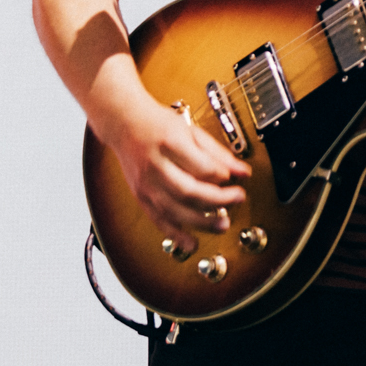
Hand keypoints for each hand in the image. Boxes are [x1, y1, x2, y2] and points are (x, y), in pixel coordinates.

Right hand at [104, 95, 249, 237]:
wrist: (123, 122)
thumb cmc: (157, 123)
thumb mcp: (190, 130)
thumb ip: (217, 152)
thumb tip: (243, 171)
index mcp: (170, 142)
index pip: (200, 166)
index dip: (221, 175)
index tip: (234, 177)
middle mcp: (155, 165)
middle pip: (188, 191)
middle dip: (217, 200)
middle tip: (237, 198)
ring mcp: (146, 183)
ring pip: (175, 210)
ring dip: (201, 222)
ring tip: (223, 224)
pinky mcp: (141, 196)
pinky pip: (159, 220)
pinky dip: (176, 235)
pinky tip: (192, 243)